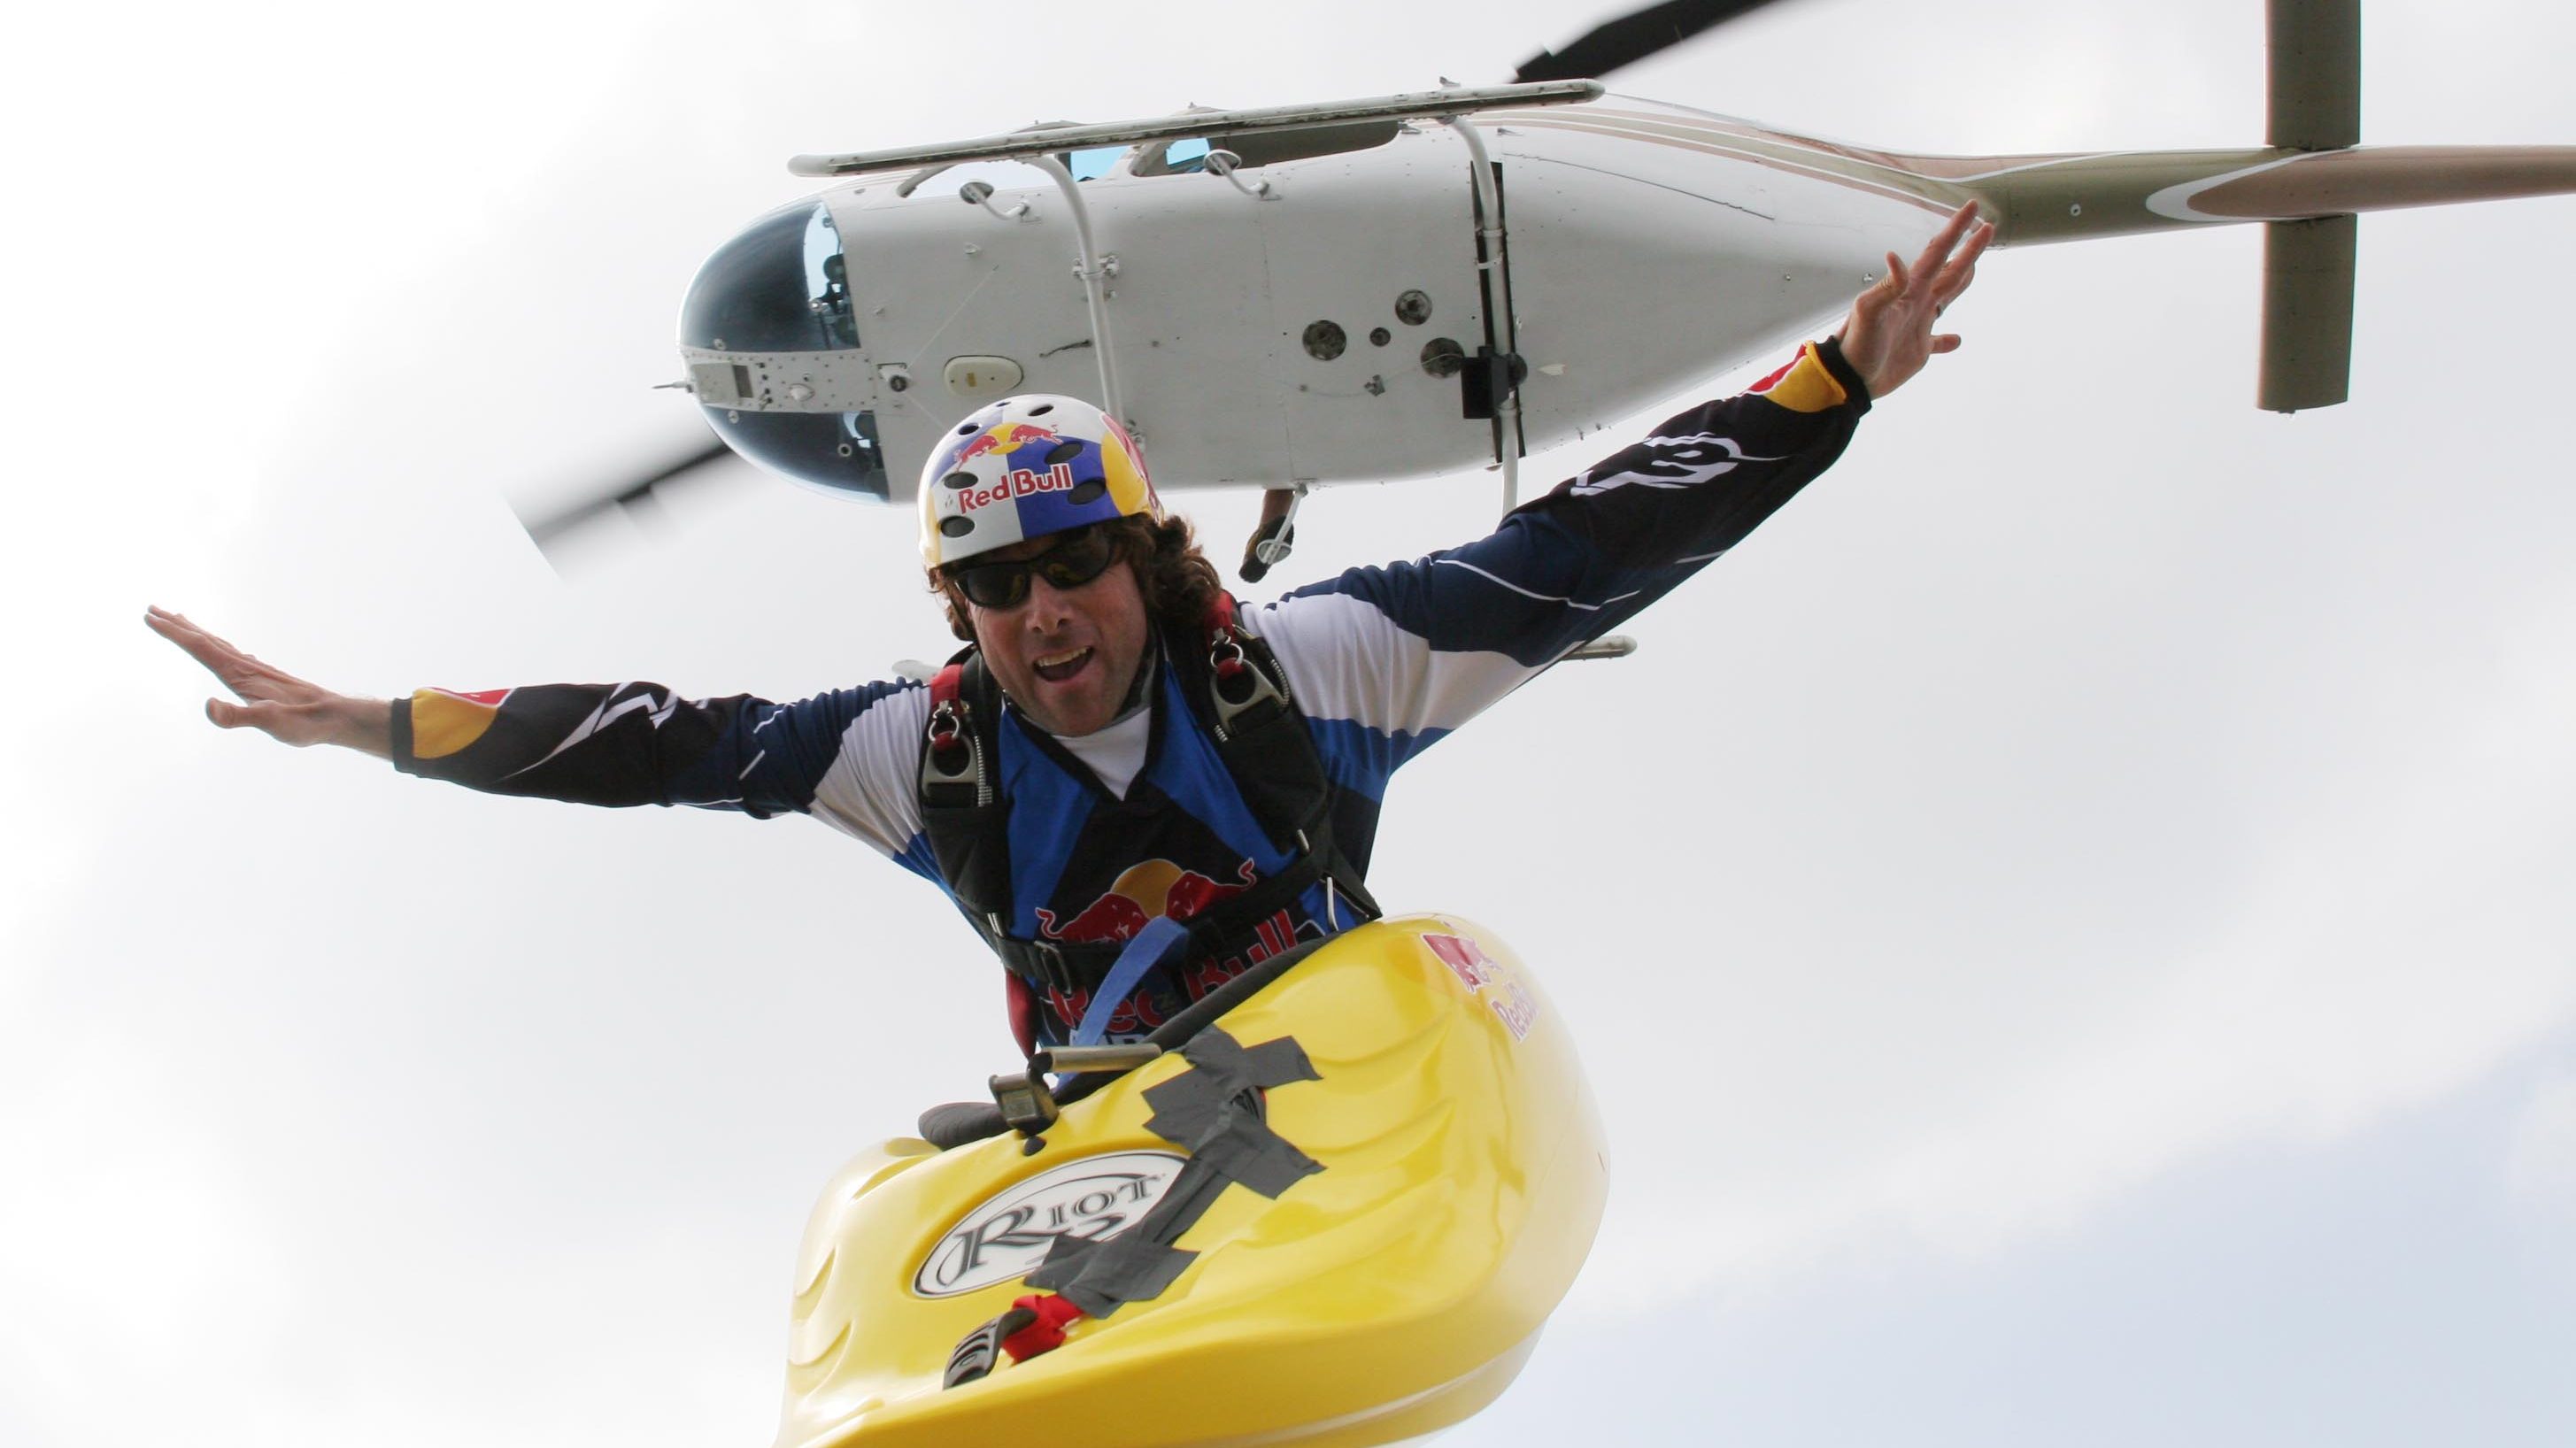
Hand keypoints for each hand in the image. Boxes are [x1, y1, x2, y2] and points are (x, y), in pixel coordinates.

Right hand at [145, 606, 392, 756]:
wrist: (336, 717)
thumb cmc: (304, 723)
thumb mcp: (269, 723)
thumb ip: (237, 717)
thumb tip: (207, 706)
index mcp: (239, 674)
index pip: (200, 648)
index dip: (173, 633)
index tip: (150, 617)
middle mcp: (245, 667)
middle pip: (205, 640)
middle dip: (178, 626)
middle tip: (153, 609)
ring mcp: (255, 672)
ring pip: (219, 646)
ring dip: (196, 633)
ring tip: (181, 621)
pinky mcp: (265, 680)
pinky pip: (233, 656)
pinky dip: (219, 648)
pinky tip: (223, 652)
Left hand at [1834, 201, 1994, 399]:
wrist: (1849, 378)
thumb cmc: (1857, 344)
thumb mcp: (1868, 313)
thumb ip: (1886, 287)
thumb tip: (1896, 257)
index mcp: (1909, 290)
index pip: (1938, 253)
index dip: (1956, 230)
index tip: (1972, 208)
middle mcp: (1917, 302)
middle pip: (1950, 269)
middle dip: (1969, 249)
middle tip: (1987, 227)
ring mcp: (1919, 324)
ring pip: (1947, 296)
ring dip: (1962, 280)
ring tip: (1973, 266)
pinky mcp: (1918, 349)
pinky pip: (1938, 342)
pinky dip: (1947, 340)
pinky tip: (1956, 340)